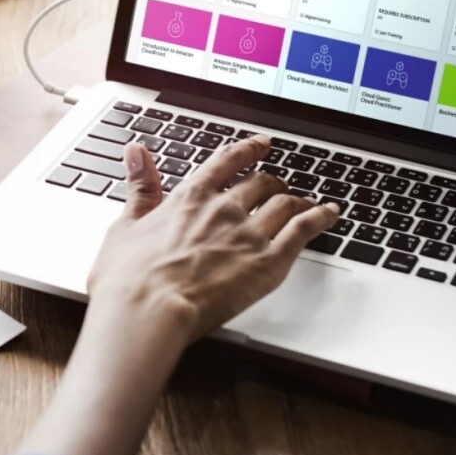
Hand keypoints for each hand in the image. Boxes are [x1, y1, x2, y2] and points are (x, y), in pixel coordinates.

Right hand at [87, 135, 338, 345]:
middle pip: (261, 182)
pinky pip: (303, 231)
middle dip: (273, 181)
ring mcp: (249, 234)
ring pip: (286, 203)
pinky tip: (330, 215)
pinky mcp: (268, 263)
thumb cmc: (130, 279)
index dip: (247, 149)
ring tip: (307, 202)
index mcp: (191, 197)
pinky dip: (321, 218)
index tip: (260, 144)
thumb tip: (136, 153)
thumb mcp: (125, 224)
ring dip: (299, 199)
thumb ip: (139, 186)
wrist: (148, 310)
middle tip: (279, 185)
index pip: (227, 161)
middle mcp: (224, 208)